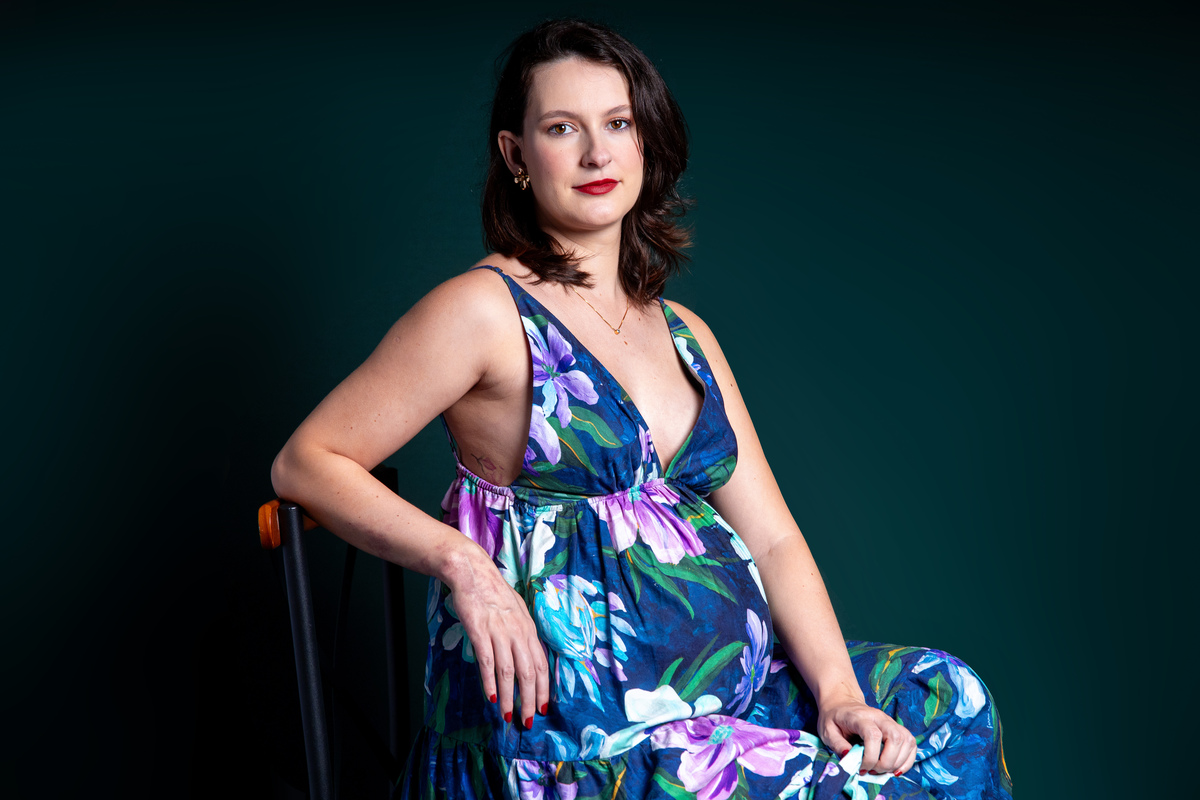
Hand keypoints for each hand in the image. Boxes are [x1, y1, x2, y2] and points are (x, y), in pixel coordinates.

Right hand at [444, 544, 549, 728]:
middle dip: (530, 700)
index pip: (541, 665)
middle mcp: (518, 632)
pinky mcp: (479, 630)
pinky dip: (490, 681)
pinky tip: (492, 697)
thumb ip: (523, 635)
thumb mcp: (517, 613)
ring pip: (509, 671)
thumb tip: (529, 660)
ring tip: (509, 716)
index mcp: (529, 629)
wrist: (473, 572)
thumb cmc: (494, 593)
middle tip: (528, 721)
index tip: (543, 708)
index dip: (544, 689)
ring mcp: (499, 631)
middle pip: (529, 672)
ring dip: (510, 696)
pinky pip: (487, 660)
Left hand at [817, 695, 916, 777]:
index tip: (862, 767)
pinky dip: (907, 760)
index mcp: (860, 717)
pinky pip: (911, 743)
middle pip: (895, 738)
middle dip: (887, 762)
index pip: (873, 735)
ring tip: (882, 770)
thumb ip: (837, 745)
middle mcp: (879, 717)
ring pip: (907, 741)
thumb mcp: (827, 731)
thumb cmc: (834, 718)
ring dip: (898, 762)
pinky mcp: (898, 728)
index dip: (871, 756)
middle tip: (873, 770)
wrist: (842, 702)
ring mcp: (891, 721)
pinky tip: (895, 768)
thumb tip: (849, 758)